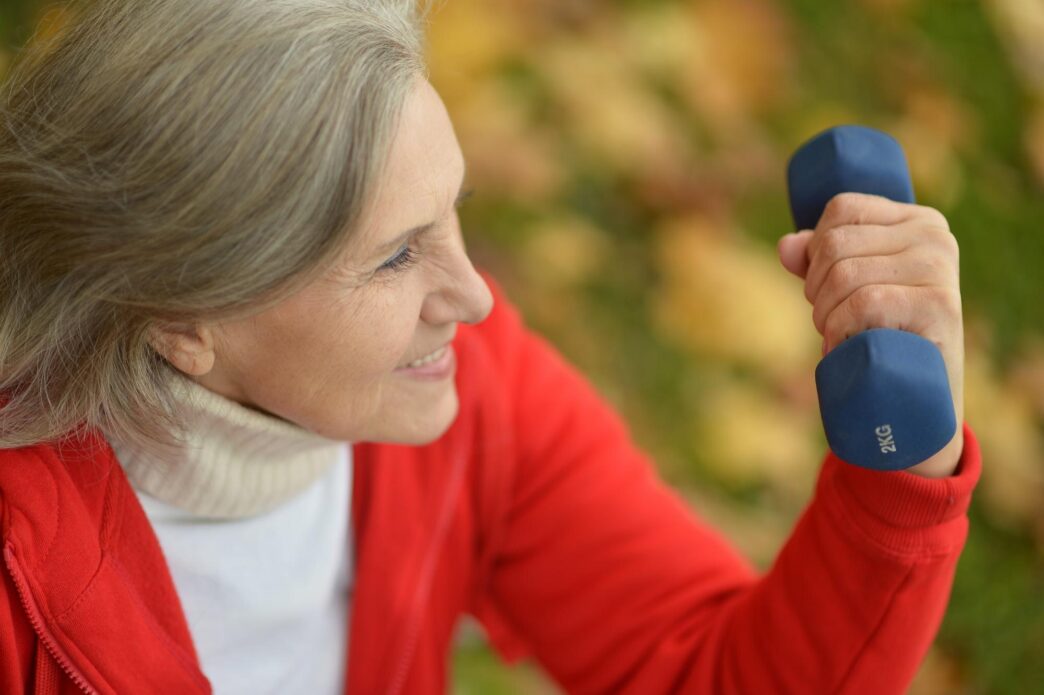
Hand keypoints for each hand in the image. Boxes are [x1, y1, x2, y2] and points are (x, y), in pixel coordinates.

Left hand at [777, 192, 964, 477]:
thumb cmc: (883, 337)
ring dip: (826, 316)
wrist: (921, 400)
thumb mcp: (850, 290)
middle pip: (835, 245)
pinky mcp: (940, 306)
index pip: (842, 210)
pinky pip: (865, 303)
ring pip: (844, 276)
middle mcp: (935, 237)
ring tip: (841, 337)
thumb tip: (786, 247)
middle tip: (831, 322)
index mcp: (917, 221)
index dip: (816, 250)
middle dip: (816, 290)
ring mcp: (941, 269)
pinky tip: (846, 348)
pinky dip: (841, 330)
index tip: (825, 287)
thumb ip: (818, 261)